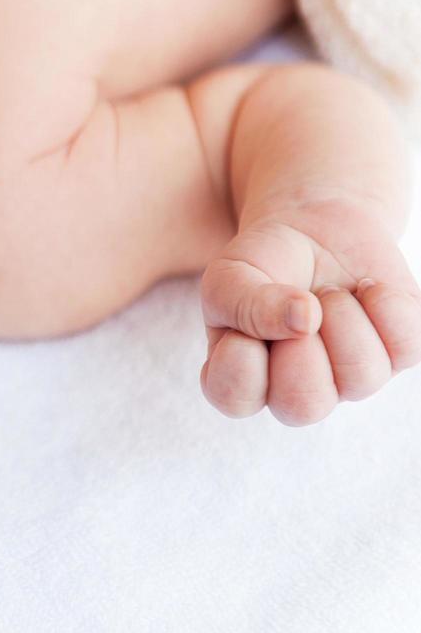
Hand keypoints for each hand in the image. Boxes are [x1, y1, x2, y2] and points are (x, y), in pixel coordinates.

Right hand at [199, 196, 420, 424]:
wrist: (314, 226)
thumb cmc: (263, 261)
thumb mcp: (230, 274)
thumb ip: (243, 304)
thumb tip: (304, 320)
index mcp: (246, 378)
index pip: (237, 399)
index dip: (241, 358)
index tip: (243, 321)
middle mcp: (299, 389)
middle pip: (304, 406)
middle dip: (300, 345)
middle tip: (298, 307)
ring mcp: (351, 377)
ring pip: (362, 377)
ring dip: (341, 315)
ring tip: (328, 292)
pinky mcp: (399, 353)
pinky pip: (407, 346)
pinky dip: (384, 303)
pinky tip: (365, 289)